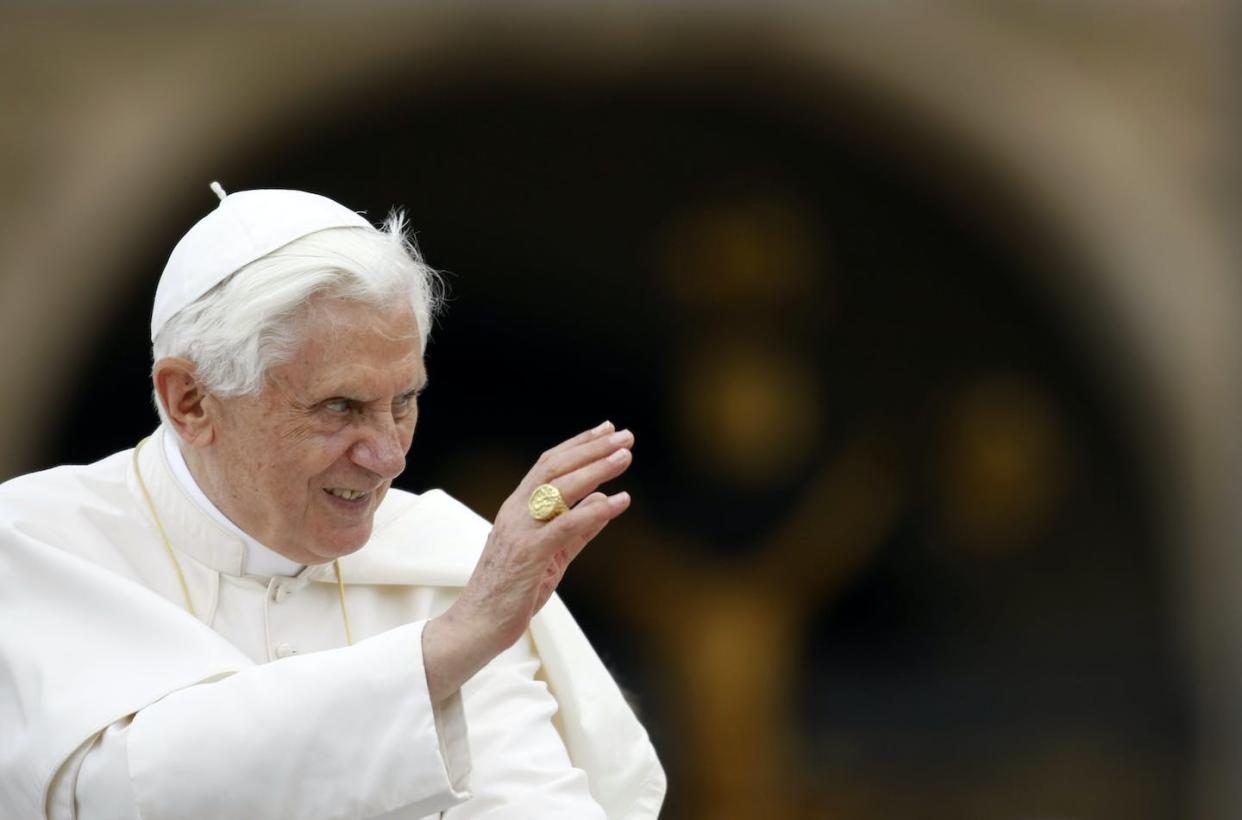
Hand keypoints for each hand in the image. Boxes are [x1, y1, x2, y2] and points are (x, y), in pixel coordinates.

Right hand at [422, 421, 633, 701]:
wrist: (476, 625)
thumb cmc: (510, 592)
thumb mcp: (552, 555)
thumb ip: (577, 529)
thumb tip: (602, 501)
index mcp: (518, 508)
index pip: (549, 465)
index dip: (579, 445)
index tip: (607, 431)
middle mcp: (516, 512)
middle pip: (555, 467)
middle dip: (591, 448)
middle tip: (623, 436)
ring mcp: (520, 531)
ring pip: (559, 489)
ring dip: (595, 469)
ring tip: (624, 456)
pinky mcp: (528, 555)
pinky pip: (565, 526)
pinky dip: (594, 512)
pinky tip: (618, 501)